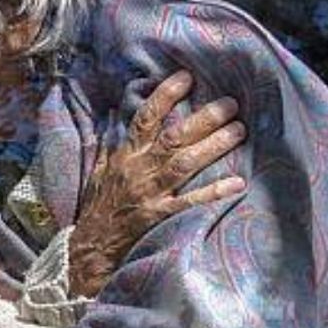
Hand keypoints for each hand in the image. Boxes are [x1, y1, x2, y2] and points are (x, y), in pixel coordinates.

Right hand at [72, 70, 247, 296]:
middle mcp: (138, 171)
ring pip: (184, 164)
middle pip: (173, 138)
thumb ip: (111, 145)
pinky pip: (190, 203)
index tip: (186, 77)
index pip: (144, 119)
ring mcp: (150, 194)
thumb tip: (118, 115)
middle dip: (203, 119)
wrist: (87, 251)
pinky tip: (238, 182)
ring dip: (213, 146)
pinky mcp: (159, 217)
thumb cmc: (97, 209)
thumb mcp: (99, 173)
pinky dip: (213, 192)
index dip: (165, 96)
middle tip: (230, 104)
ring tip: (239, 131)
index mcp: (124, 157)